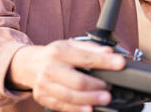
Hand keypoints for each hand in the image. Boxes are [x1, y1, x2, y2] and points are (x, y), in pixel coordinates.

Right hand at [7, 39, 125, 111]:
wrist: (30, 64)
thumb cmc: (54, 55)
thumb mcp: (70, 45)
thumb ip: (91, 48)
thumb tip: (109, 53)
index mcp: (59, 52)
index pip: (85, 57)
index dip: (105, 61)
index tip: (120, 64)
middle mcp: (50, 68)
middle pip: (77, 81)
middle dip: (96, 87)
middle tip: (110, 89)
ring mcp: (45, 84)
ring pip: (70, 97)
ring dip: (90, 100)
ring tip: (104, 99)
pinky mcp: (42, 97)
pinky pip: (61, 106)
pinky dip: (76, 109)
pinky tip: (88, 109)